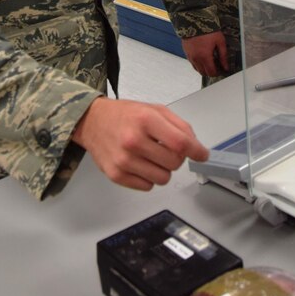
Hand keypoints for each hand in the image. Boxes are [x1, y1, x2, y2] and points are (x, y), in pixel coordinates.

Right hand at [71, 98, 208, 190]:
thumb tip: (196, 147)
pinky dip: (148, 177)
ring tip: (152, 155)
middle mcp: (133, 140)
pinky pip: (147, 187)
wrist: (92, 121)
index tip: (202, 154)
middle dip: (176, 157)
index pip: (181, 143)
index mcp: (146, 120)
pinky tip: (140, 163)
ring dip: (163, 169)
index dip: (197, 151)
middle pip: (175, 163)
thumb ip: (179, 126)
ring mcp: (124, 160)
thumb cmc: (125, 115)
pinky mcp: (116, 175)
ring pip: (163, 178)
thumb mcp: (155, 109)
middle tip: (166, 148)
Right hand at [182, 31, 227, 77]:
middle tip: (216, 66)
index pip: (211, 72)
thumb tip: (226, 67)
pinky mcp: (186, 52)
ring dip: (204, 68)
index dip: (217, 73)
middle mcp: (196, 59)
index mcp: (205, 57)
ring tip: (210, 61)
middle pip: (204, 73)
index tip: (221, 70)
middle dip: (211, 72)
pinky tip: (203, 57)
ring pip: (197, 69)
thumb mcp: (220, 41)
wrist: (194, 21)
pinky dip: (198, 63)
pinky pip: (192, 63)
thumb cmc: (208, 30)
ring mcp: (190, 56)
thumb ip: (223, 56)